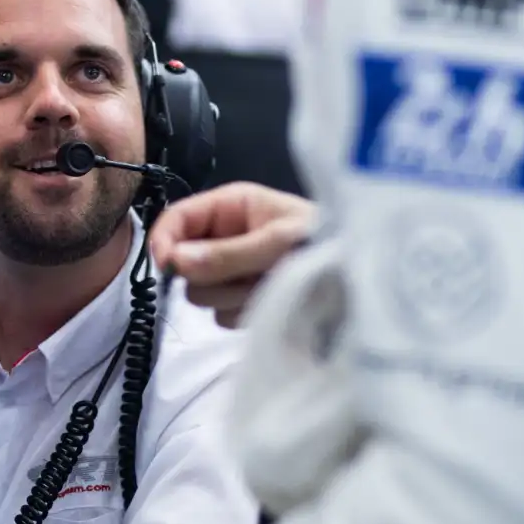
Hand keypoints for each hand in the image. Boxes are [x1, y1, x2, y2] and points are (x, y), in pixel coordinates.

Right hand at [149, 182, 317, 327]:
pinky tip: (270, 302)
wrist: (358, 281)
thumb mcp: (277, 241)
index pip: (178, 218)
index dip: (165, 240)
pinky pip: (220, 316)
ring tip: (268, 285)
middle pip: (185, 262)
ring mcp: (233, 272)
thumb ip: (227, 253)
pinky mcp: (242, 301)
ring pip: (201, 293)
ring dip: (232, 295)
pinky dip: (243, 313)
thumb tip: (178, 260)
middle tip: (248, 273)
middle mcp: (228, 237)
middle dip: (213, 274)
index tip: (166, 266)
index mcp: (233, 207)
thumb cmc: (323, 243)